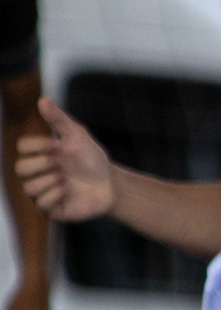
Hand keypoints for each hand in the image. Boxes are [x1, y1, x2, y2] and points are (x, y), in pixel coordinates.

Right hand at [18, 97, 115, 222]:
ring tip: (66, 178)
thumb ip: (59, 120)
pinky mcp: (51, 210)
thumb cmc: (92, 159)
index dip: (39, 145)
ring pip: (29, 188)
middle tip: (62, 163)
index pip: (22, 147)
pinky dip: (56, 194)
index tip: (59, 145)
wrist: (111, 184)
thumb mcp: (78, 136)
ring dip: (50, 180)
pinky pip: (41, 204)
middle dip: (43, 163)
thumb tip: (43, 99)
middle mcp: (36, 175)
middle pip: (20, 168)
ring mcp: (42, 193)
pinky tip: (69, 189)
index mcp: (39, 155)